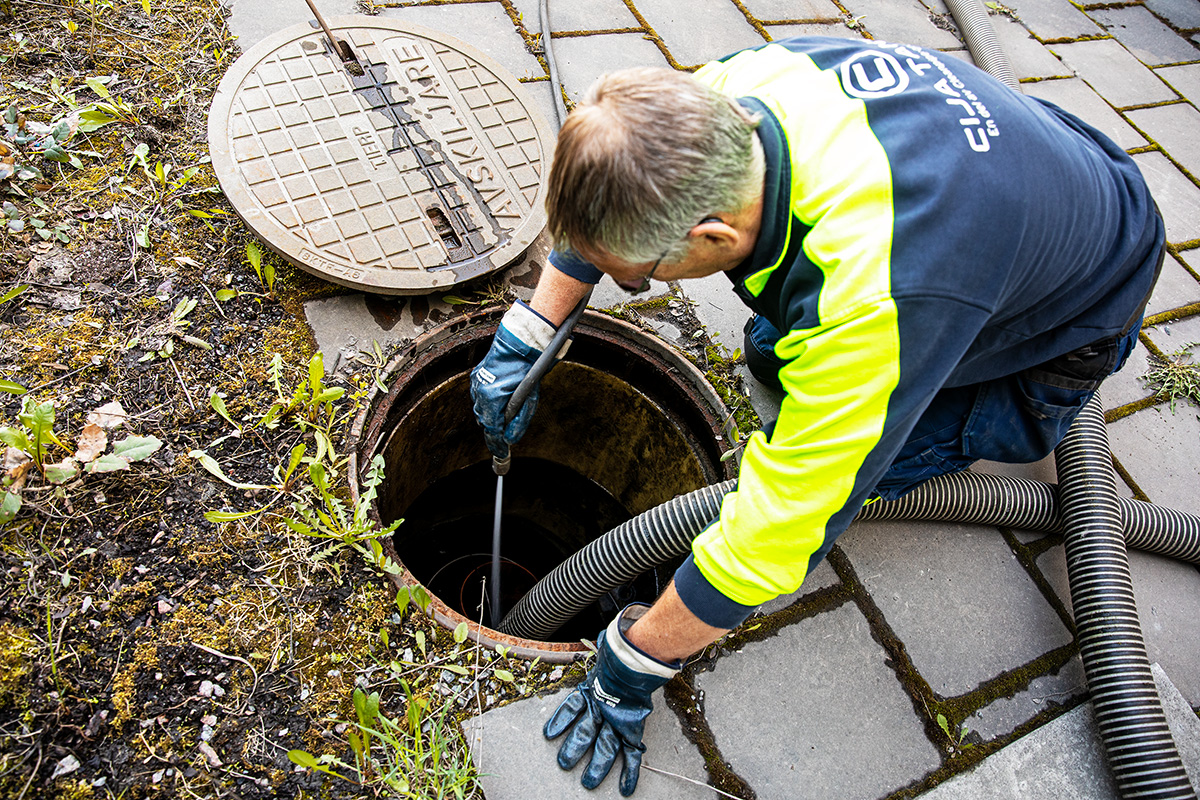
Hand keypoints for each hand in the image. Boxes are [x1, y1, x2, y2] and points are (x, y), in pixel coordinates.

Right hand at [470, 301, 556, 458]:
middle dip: (495, 429)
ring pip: (481, 409)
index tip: (501, 453)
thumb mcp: (529, 399)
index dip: (497, 443)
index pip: (492, 429)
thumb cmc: (527, 368)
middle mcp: (480, 391)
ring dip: (491, 415)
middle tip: (504, 438)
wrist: (519, 342)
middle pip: (484, 420)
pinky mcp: (476, 376)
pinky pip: (479, 396)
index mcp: (492, 397)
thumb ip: (519, 421)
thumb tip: (510, 439)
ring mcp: (476, 382)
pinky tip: (498, 400)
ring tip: (503, 418)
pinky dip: (488, 402)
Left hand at [544, 604, 680, 795]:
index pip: (571, 709)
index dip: (560, 721)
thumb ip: (603, 648)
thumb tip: (605, 636)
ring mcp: (617, 720)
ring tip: (588, 782)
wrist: (638, 660)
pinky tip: (626, 789)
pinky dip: (630, 772)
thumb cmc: (622, 651)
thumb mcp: (607, 648)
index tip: (548, 734)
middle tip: (565, 764)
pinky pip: (632, 754)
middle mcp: (602, 708)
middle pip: (585, 734)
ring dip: (596, 766)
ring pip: (603, 748)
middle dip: (574, 750)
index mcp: (592, 690)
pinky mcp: (632, 728)